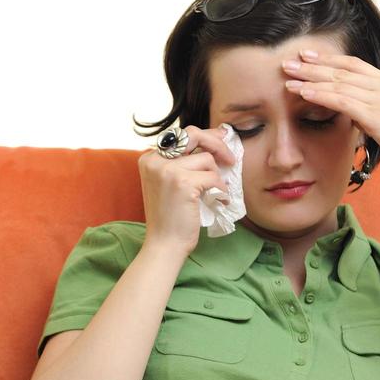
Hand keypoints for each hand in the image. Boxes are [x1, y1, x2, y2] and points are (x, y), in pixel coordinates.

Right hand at [137, 124, 235, 255]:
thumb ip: (185, 162)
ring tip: (215, 192)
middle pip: (193, 135)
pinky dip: (220, 189)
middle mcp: (155, 160)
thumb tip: (216, 136)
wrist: (164, 244)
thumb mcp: (171, 183)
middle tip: (230, 159)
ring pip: (206, 159)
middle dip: (216, 143)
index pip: (182, 135)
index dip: (205, 137)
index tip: (221, 140)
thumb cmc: (171, 217)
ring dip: (216, 176)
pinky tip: (219, 200)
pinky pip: (213, 177)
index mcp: (149, 158)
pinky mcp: (182, 182)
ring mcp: (167, 170)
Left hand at [281, 48, 379, 184]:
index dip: (328, 58)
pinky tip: (303, 93)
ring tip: (287, 78)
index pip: (353, 64)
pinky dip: (320, 95)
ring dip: (310, 80)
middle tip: (288, 62)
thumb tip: (350, 110)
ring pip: (338, 83)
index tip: (306, 55)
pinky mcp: (376, 115)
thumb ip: (370, 109)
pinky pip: (342, 101)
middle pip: (341, 70)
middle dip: (312, 66)